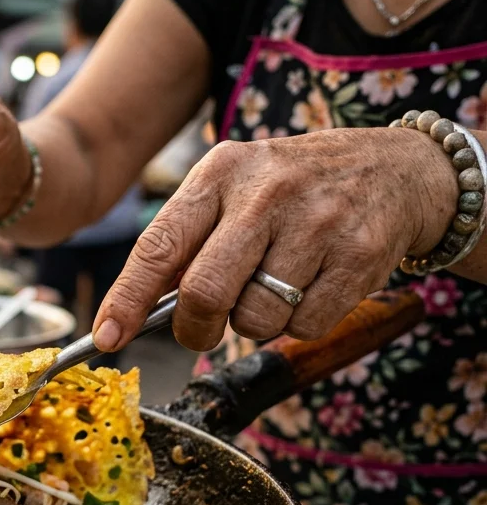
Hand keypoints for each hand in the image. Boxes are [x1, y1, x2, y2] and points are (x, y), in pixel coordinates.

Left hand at [92, 127, 456, 351]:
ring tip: (279, 286)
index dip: (127, 299)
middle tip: (204, 331)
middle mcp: (266, 192)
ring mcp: (317, 222)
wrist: (397, 168)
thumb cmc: (294, 191)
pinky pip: (304, 326)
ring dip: (257, 323)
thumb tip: (141, 309)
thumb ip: (191, 241)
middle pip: (204, 293)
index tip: (107, 337)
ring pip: (256, 318)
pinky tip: (315, 286)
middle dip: (196, 328)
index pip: (159, 246)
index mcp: (221, 172)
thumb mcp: (236, 189)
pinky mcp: (359, 255)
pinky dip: (300, 323)